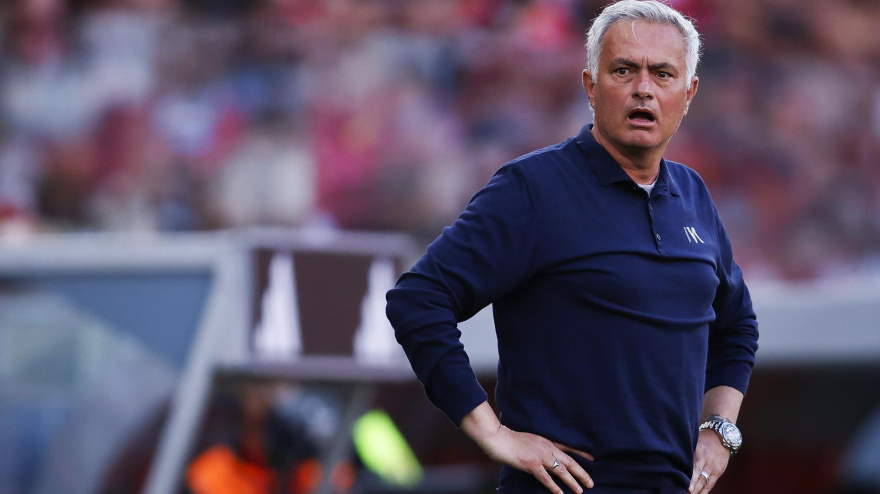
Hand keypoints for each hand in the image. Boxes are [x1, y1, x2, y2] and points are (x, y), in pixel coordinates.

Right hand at [480, 425, 594, 493]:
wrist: (499, 438)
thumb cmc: (511, 439)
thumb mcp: (530, 439)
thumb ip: (540, 446)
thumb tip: (545, 455)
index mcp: (547, 441)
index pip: (568, 447)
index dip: (581, 453)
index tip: (593, 458)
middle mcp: (547, 448)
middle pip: (569, 461)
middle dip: (581, 473)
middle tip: (591, 483)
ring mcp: (540, 456)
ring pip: (561, 470)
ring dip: (572, 481)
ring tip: (580, 490)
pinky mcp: (531, 465)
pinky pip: (546, 478)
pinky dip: (554, 487)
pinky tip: (560, 493)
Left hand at [688, 429, 729, 493]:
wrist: (722, 437)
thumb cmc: (704, 439)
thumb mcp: (695, 441)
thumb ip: (687, 450)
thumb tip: (674, 457)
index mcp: (700, 453)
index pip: (694, 468)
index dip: (689, 478)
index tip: (683, 485)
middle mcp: (707, 462)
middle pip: (699, 478)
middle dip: (692, 487)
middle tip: (685, 493)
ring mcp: (713, 468)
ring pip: (705, 482)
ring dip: (697, 491)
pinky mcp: (718, 472)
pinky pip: (711, 483)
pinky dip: (705, 490)